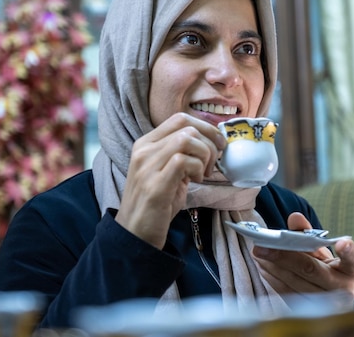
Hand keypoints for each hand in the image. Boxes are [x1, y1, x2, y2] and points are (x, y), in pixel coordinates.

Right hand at [115, 113, 226, 247]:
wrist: (136, 233)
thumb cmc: (156, 204)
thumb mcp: (167, 171)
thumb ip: (182, 154)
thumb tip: (211, 143)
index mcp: (146, 143)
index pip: (180, 119)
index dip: (206, 127)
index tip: (218, 143)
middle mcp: (144, 150)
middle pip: (187, 127)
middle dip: (209, 143)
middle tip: (212, 164)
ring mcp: (147, 166)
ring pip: (187, 140)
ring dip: (204, 156)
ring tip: (202, 174)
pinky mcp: (155, 184)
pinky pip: (184, 161)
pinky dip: (197, 169)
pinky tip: (195, 182)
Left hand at [252, 212, 353, 306]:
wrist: (331, 297)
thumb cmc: (329, 268)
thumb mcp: (324, 250)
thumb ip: (309, 232)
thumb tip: (294, 217)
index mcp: (351, 270)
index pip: (353, 260)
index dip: (349, 251)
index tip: (343, 243)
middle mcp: (342, 290)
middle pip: (311, 270)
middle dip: (284, 256)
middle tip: (263, 246)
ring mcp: (325, 305)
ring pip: (294, 283)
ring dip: (273, 267)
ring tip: (258, 253)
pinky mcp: (308, 313)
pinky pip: (287, 293)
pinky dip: (272, 278)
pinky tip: (262, 266)